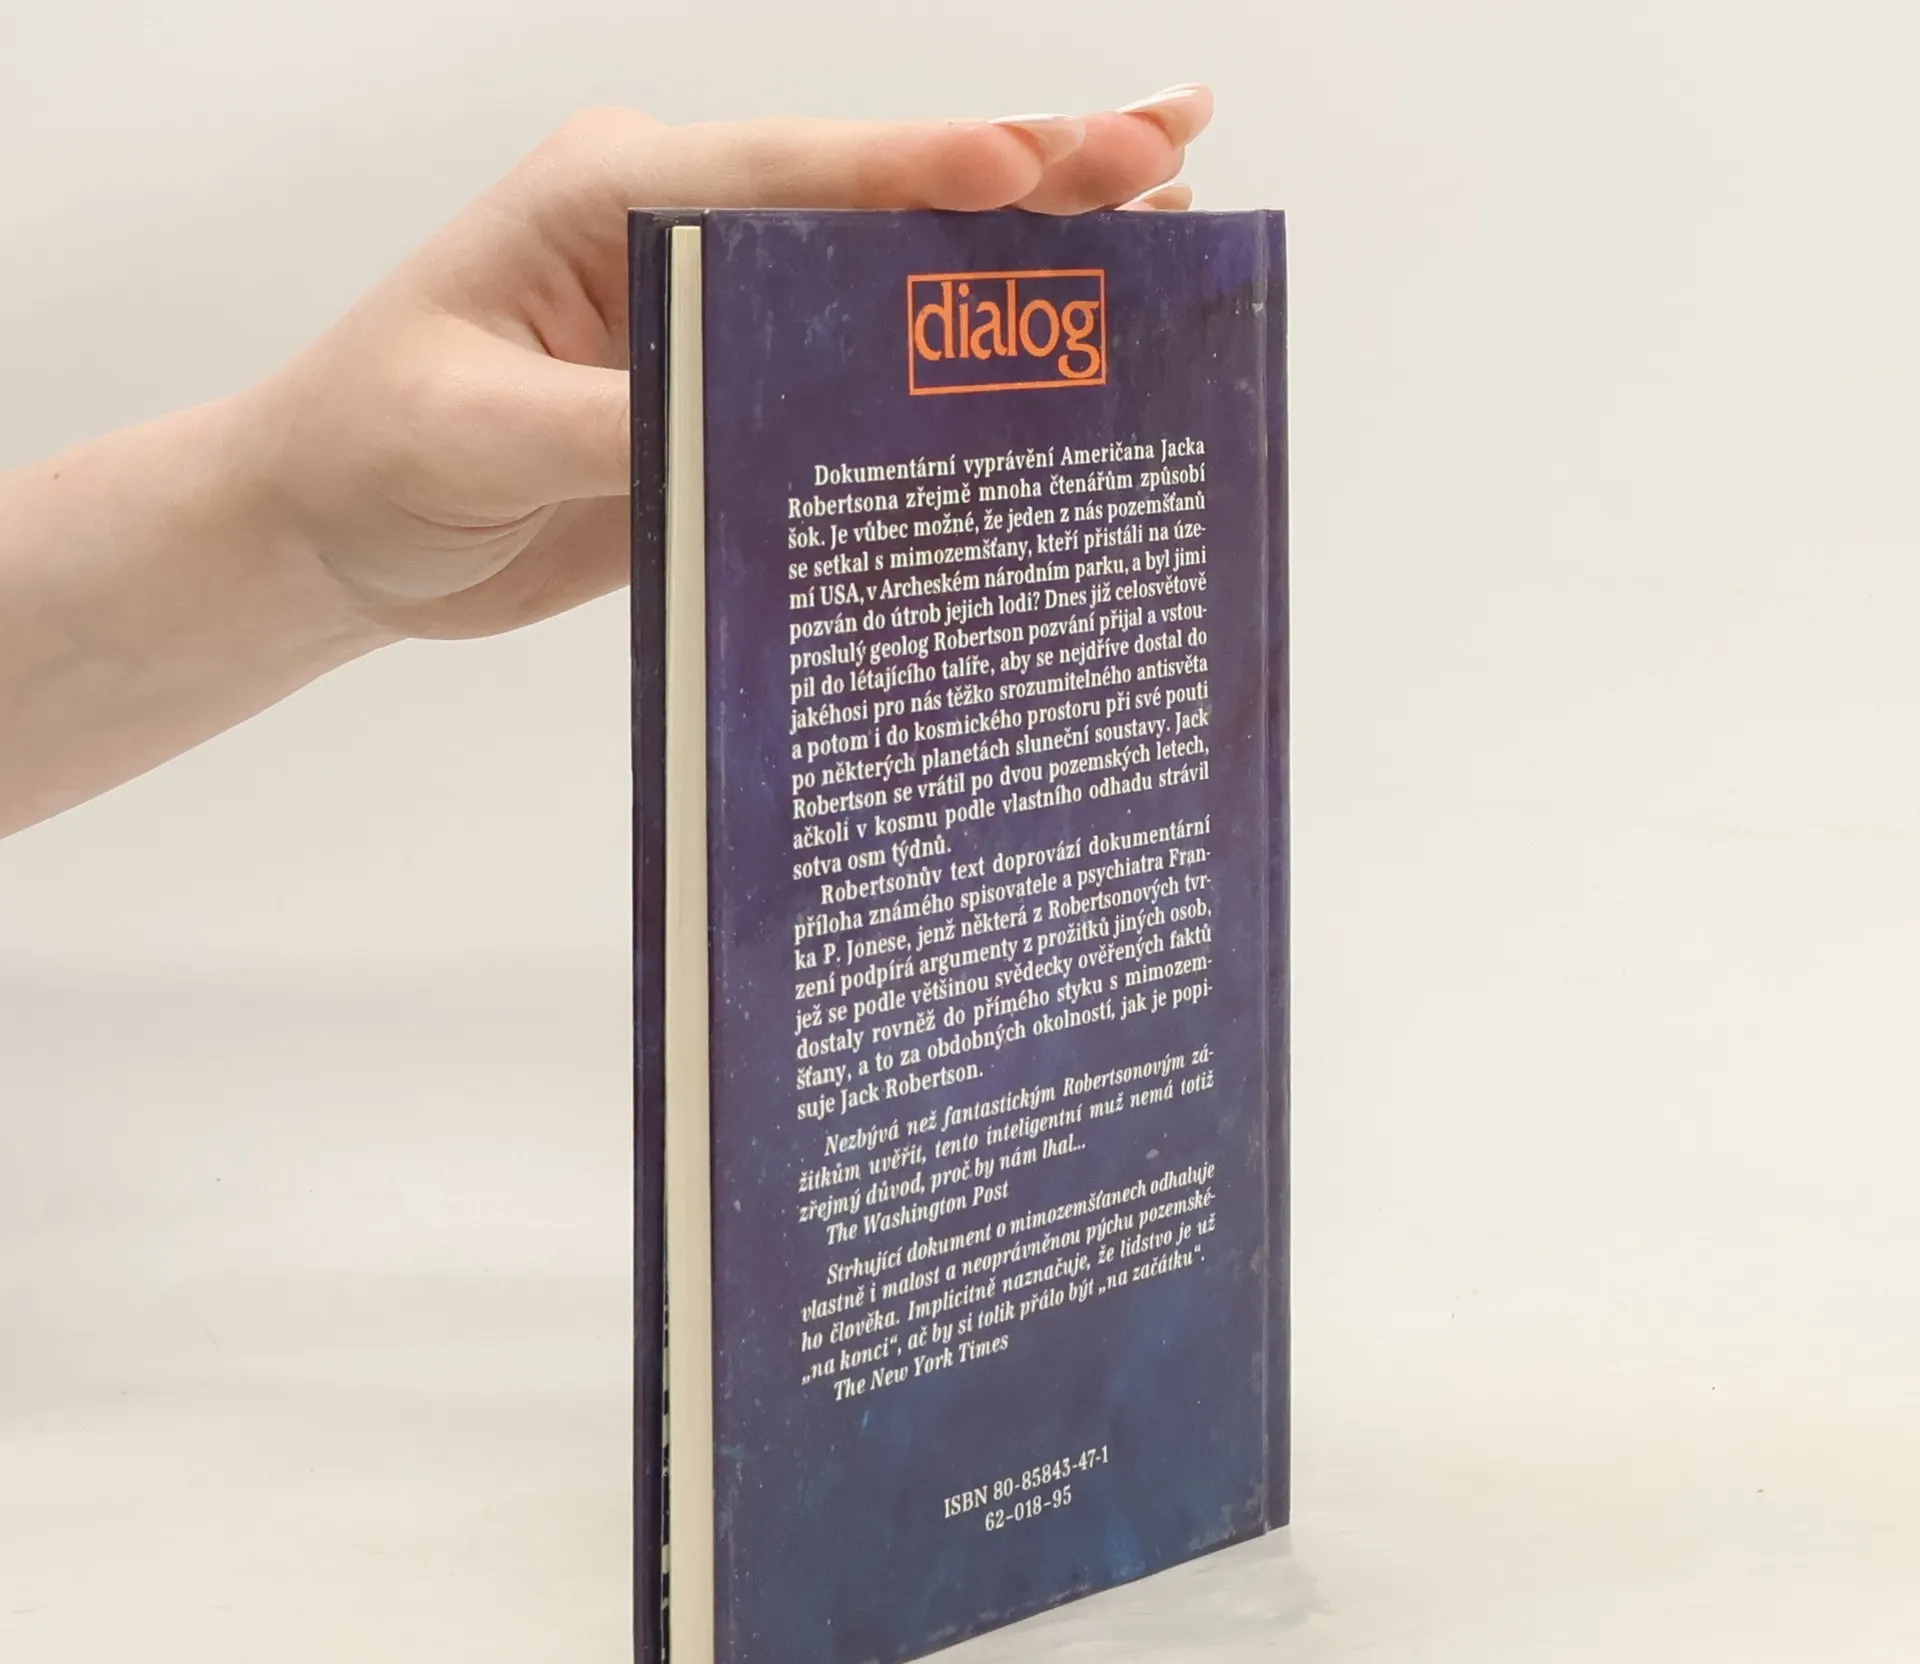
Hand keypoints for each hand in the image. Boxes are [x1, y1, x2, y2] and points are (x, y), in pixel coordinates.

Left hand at [247, 90, 1213, 640]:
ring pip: (886, 287)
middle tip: (1171, 152)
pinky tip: (1036, 387)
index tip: (1054, 162)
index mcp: (621, 195)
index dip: (933, 170)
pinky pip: (851, 393)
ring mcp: (718, 327)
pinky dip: (945, 385)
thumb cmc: (375, 445)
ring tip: (1154, 240)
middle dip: (1026, 178)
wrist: (337, 534)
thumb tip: (751, 424)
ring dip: (1012, 270)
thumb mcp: (478, 430)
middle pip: (879, 203)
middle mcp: (688, 241)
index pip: (802, 173)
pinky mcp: (727, 410)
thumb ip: (618, 421)